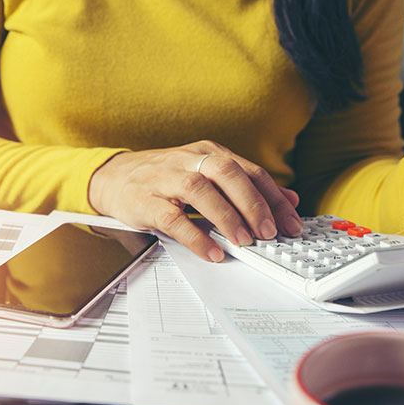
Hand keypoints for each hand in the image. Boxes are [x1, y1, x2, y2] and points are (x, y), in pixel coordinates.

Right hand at [88, 140, 301, 261]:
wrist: (113, 178)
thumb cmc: (163, 178)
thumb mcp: (206, 175)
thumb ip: (245, 185)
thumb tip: (289, 199)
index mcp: (208, 153)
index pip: (249, 171)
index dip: (273, 197)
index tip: (290, 223)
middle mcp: (189, 160)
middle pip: (227, 173)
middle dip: (253, 203)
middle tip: (269, 232)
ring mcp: (165, 178)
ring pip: (200, 190)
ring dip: (226, 216)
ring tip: (244, 240)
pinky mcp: (145, 200)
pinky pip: (172, 218)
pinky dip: (194, 236)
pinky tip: (211, 251)